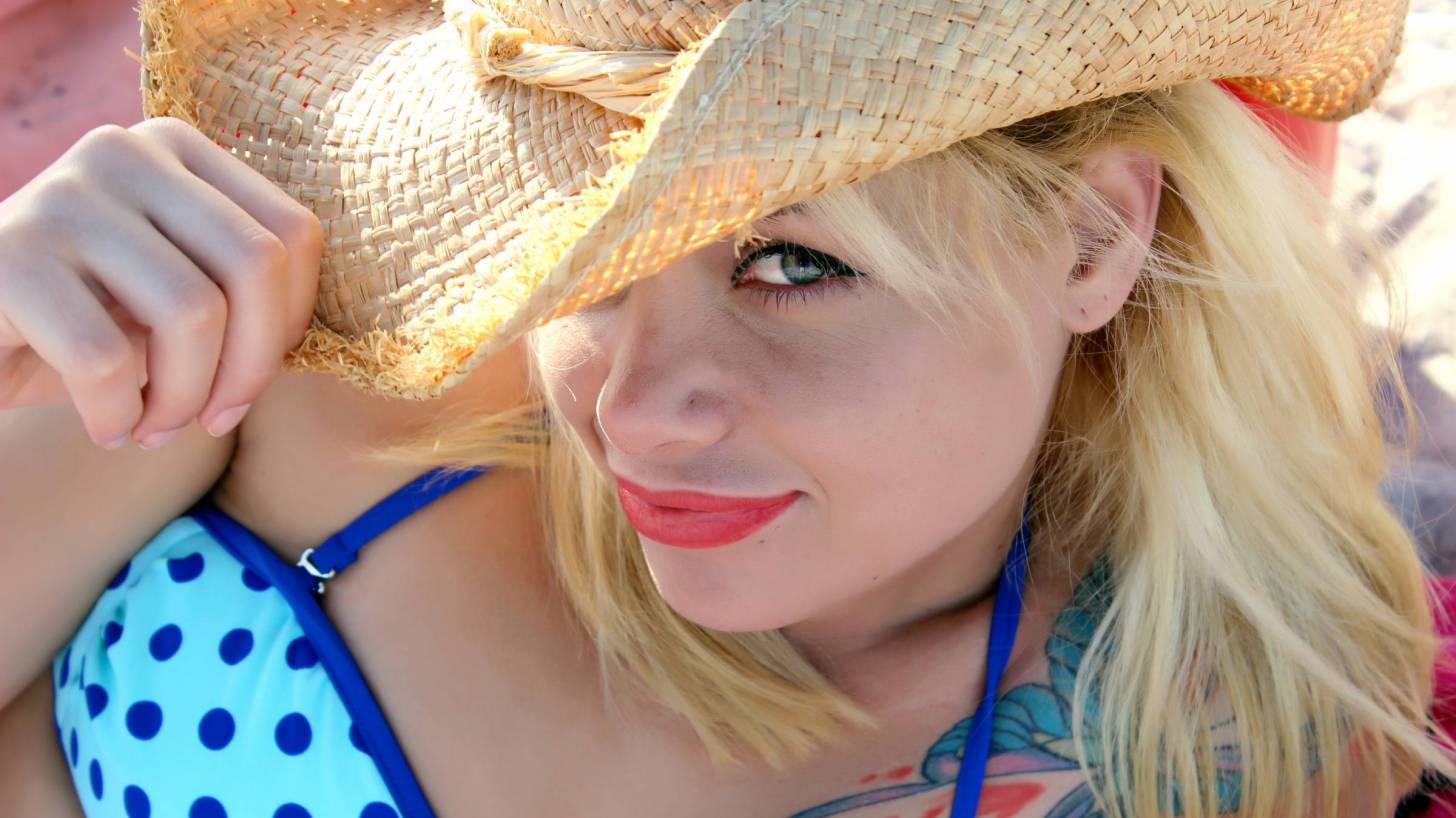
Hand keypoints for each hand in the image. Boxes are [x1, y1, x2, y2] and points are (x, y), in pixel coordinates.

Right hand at [0, 117, 321, 447]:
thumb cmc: (83, 327)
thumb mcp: (173, 298)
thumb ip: (240, 297)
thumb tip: (315, 343)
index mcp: (178, 149)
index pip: (293, 234)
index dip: (289, 326)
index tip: (250, 384)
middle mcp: (124, 151)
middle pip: (255, 266)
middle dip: (250, 369)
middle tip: (213, 421)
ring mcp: (63, 193)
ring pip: (191, 313)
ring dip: (184, 401)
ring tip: (155, 428)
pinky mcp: (10, 254)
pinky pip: (106, 358)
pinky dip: (117, 414)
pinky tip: (104, 425)